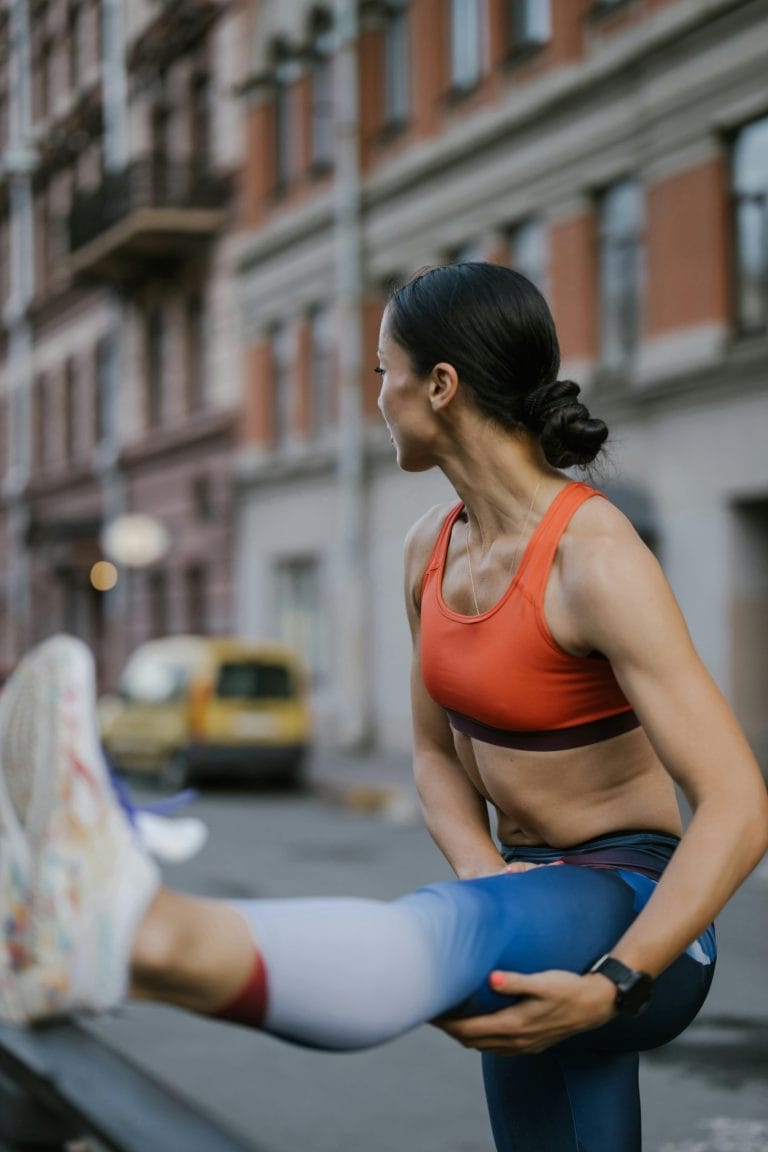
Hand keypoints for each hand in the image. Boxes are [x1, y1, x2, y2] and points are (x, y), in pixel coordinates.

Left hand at [434, 970, 616, 1053]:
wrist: (596, 1005)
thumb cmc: (568, 989)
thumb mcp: (544, 982)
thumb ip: (516, 981)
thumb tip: (491, 978)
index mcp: (514, 1025)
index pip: (470, 1029)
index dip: (448, 1022)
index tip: (431, 1011)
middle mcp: (516, 1040)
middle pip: (472, 1040)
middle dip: (450, 1028)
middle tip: (432, 1012)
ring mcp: (524, 1045)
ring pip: (483, 1046)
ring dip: (465, 1035)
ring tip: (449, 1018)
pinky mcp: (531, 1044)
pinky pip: (497, 1048)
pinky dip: (482, 1039)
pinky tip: (479, 1026)